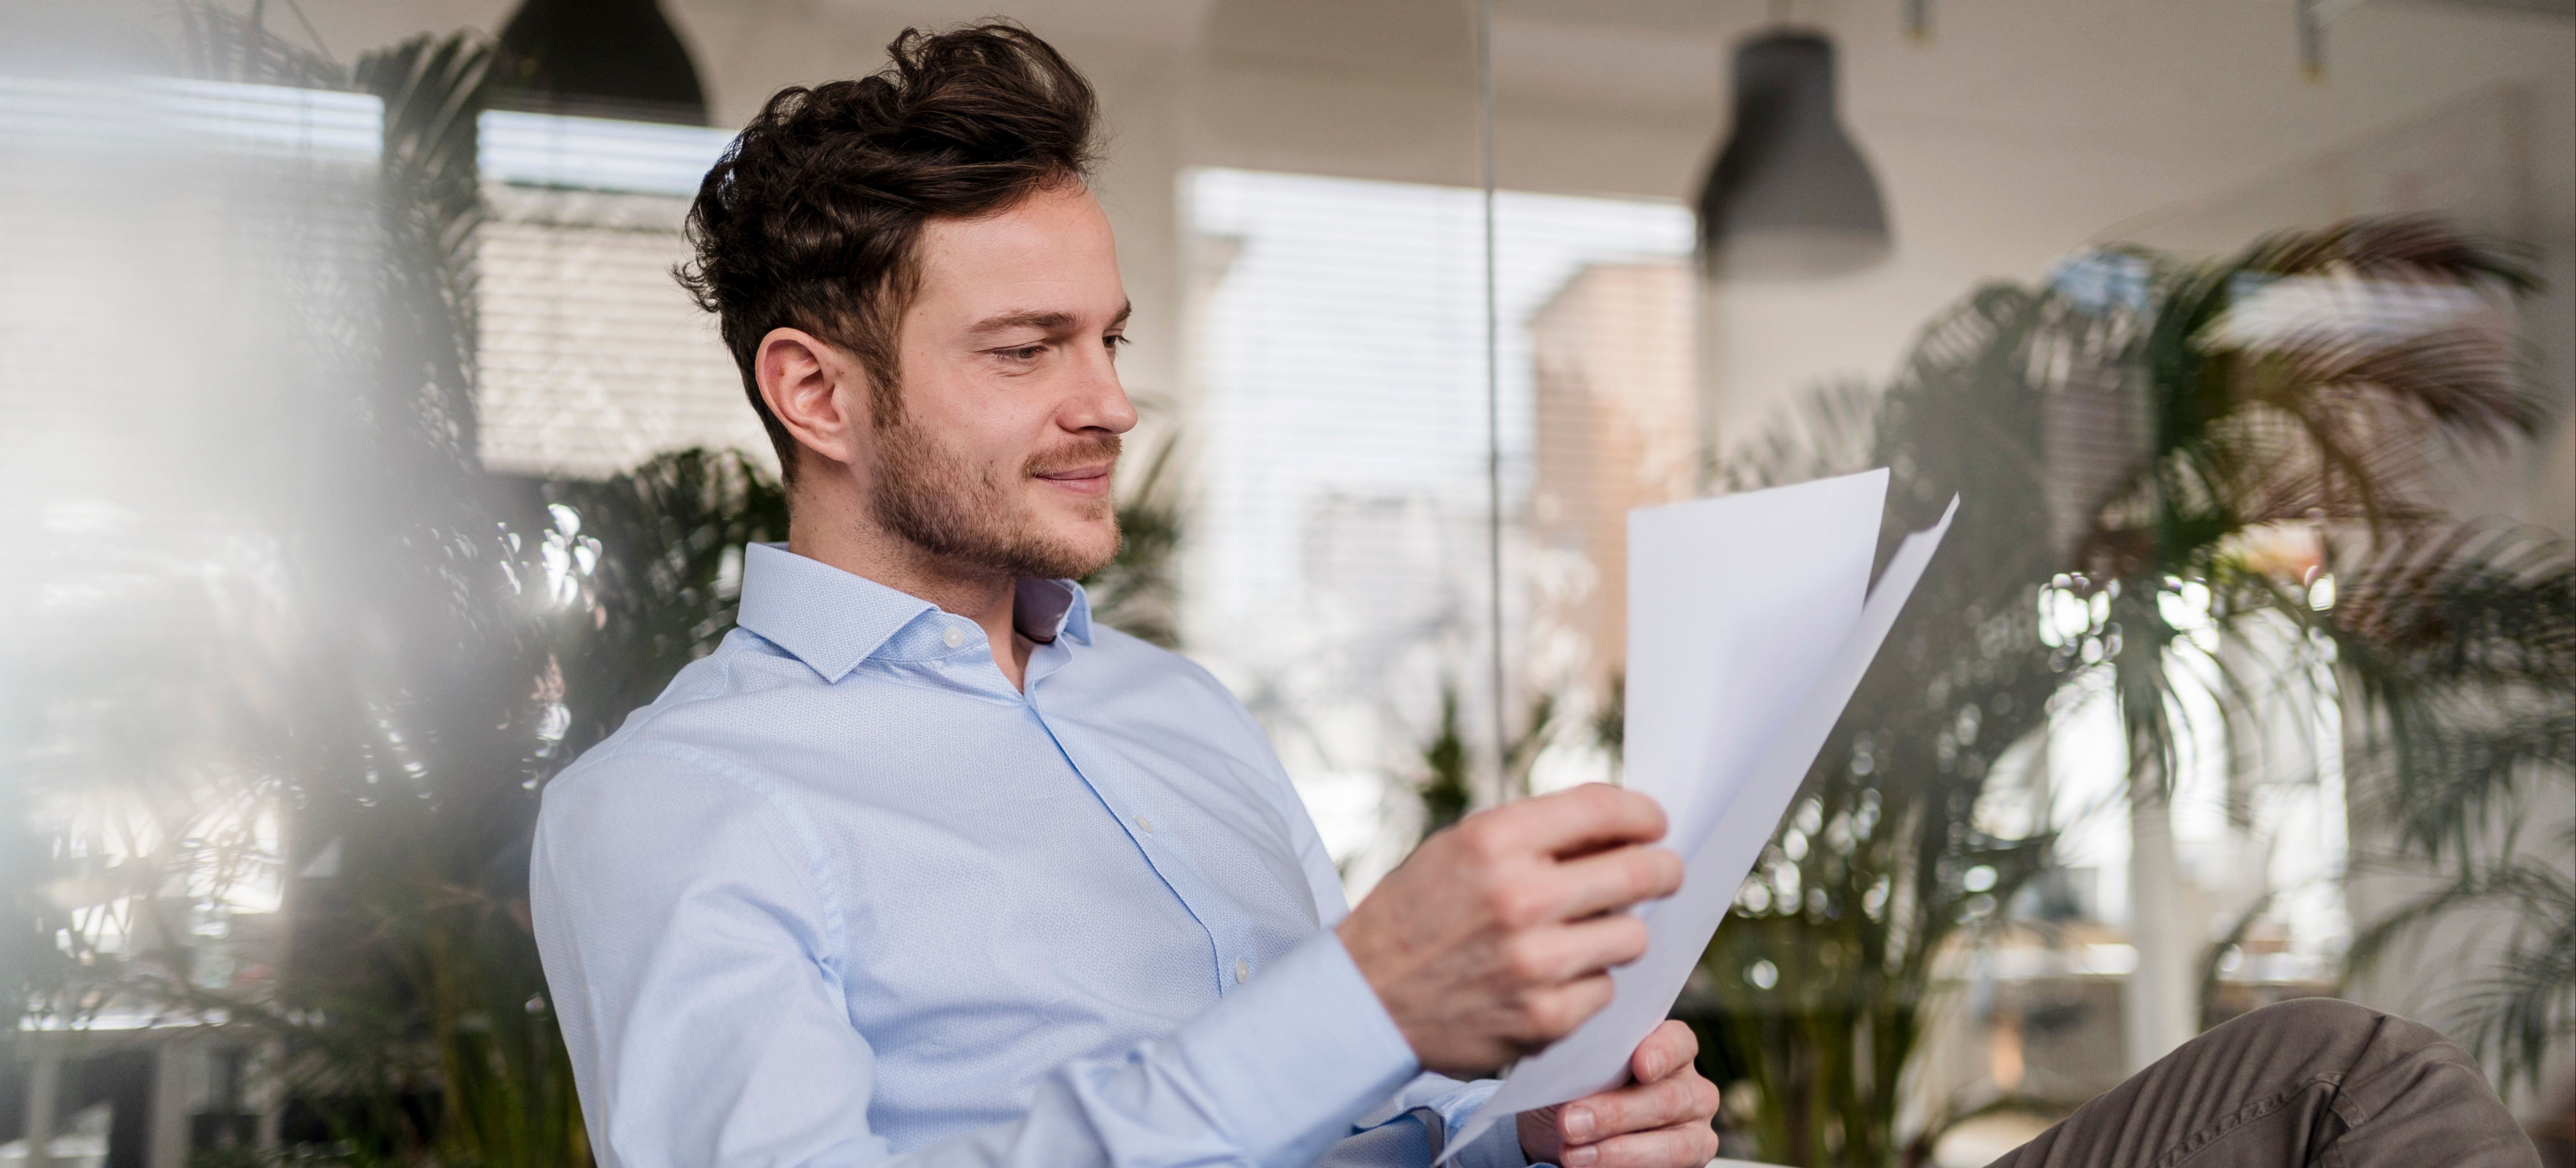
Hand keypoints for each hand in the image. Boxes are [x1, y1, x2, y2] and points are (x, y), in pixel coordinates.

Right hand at [1336, 784, 1681, 1077]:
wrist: (1362, 1000)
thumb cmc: (1416, 915)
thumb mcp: (1459, 850)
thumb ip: (1535, 835)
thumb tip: (1621, 828)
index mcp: (1495, 841)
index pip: (1605, 809)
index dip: (1644, 814)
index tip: (1654, 824)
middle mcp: (1519, 898)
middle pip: (1639, 872)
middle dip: (1662, 869)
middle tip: (1664, 873)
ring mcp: (1535, 964)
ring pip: (1632, 937)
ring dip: (1619, 932)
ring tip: (1584, 933)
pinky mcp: (1544, 1020)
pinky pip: (1604, 990)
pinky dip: (1585, 983)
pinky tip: (1550, 979)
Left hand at [1517, 1020, 1720, 1167]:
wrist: (1573, 1135)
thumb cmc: (1578, 1091)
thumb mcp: (1577, 1071)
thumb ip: (1586, 1064)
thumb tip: (1567, 1065)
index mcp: (1669, 1048)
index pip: (1677, 1042)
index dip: (1661, 1052)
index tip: (1641, 1066)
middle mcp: (1689, 1086)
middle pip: (1666, 1099)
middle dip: (1615, 1113)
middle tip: (1570, 1123)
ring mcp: (1694, 1127)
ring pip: (1673, 1145)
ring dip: (1618, 1152)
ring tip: (1573, 1155)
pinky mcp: (1692, 1159)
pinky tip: (1590, 1166)